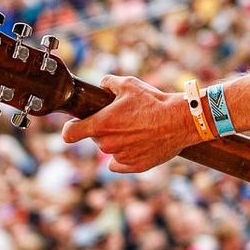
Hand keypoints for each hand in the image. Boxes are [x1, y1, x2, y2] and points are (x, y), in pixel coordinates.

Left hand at [60, 76, 197, 172]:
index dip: (70, 129)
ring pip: (111, 150)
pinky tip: (138, 144)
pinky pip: (120, 163)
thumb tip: (102, 84)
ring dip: (118, 141)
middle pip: (96, 138)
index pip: (70, 134)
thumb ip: (108, 83)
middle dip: (104, 130)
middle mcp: (107, 144)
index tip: (75, 125)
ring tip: (137, 129)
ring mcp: (121, 157)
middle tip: (123, 119)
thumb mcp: (128, 84)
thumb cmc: (153, 102)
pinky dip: (126, 156)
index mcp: (100, 125)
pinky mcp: (135, 167)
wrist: (179, 121)